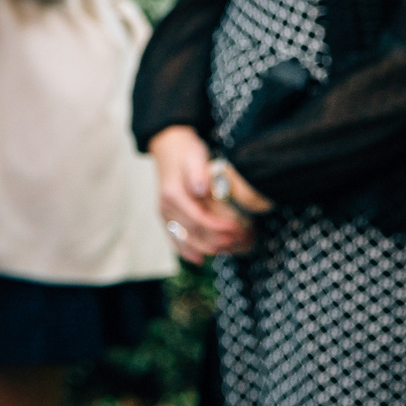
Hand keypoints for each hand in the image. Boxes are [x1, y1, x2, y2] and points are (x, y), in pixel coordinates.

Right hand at [149, 125, 253, 260]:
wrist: (168, 146)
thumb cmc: (185, 151)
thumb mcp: (194, 155)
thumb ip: (197, 172)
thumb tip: (200, 189)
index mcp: (173, 194)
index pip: (198, 218)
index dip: (218, 227)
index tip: (237, 228)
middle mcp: (165, 207)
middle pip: (192, 233)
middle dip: (217, 240)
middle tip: (241, 240)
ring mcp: (164, 213)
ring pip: (184, 240)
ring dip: (206, 248)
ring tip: (228, 249)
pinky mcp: (166, 216)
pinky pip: (174, 239)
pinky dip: (186, 251)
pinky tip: (199, 259)